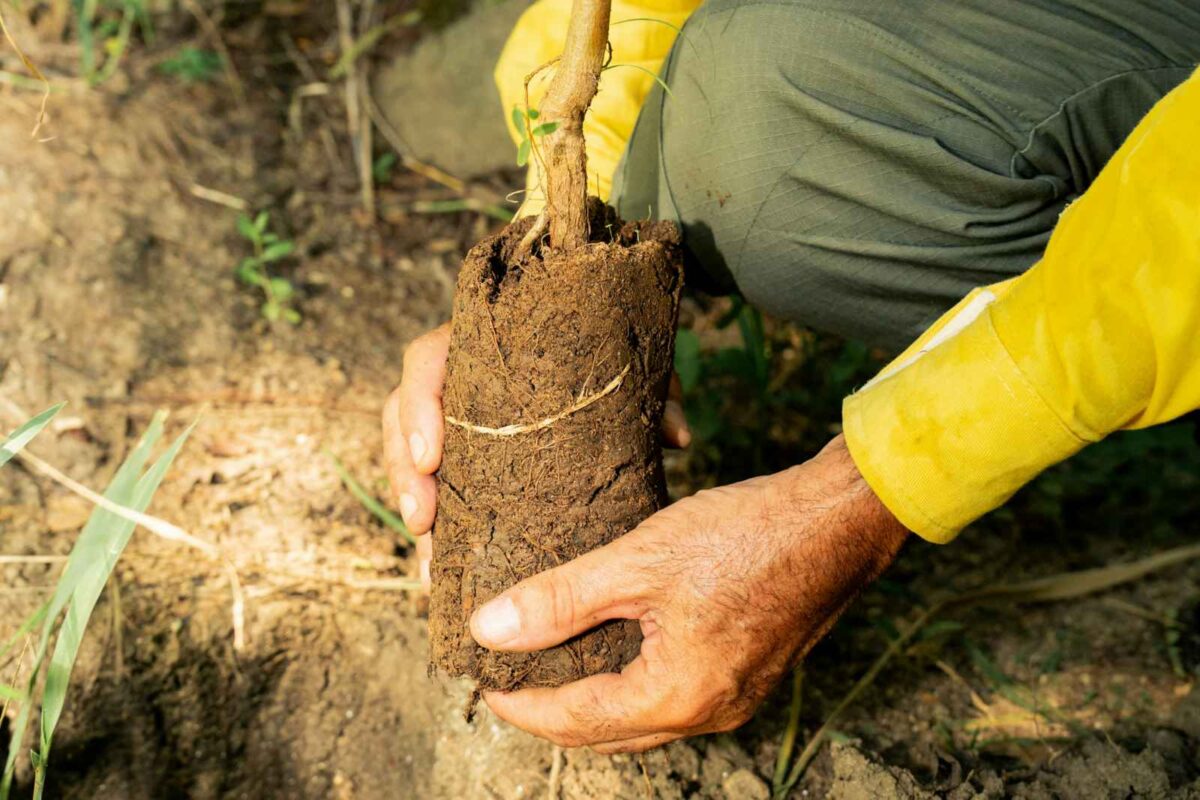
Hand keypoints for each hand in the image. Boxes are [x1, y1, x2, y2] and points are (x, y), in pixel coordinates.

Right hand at [382, 323, 690, 589]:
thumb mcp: (630, 371)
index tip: (432, 457)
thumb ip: (652, 394)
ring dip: (413, 505)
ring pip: (409, 455)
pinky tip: (443, 572)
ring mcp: (455, 418)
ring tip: (430, 559)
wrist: (609, 356)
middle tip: (422, 522)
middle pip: (403, 414)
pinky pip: (435, 488)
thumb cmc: (612, 359)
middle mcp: (459, 377)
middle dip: (403, 470)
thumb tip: (677, 436)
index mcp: (483, 342)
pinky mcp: (464, 456)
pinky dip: (440, 529)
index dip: (419, 406)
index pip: (427, 359)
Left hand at [469, 435, 907, 751]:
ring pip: (641, 717)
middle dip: (552, 710)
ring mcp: (734, 697)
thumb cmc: (747, 535)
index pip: (574, 720)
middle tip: (509, 673)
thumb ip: (560, 599)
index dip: (519, 703)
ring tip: (553, 656)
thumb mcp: (638, 561)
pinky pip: (674, 694)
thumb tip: (491, 628)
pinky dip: (633, 679)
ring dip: (593, 697)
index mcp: (676, 698)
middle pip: (607, 731)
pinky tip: (616, 639)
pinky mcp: (749, 672)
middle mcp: (707, 713)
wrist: (838, 521)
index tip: (482, 679)